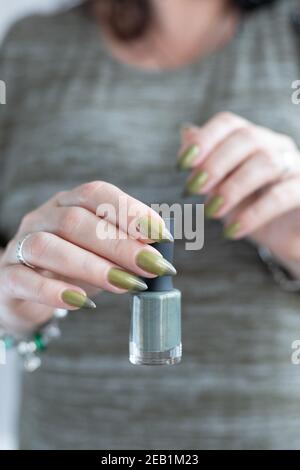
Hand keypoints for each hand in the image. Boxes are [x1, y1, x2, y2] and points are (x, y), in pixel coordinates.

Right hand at [0, 181, 174, 331]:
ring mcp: (20, 246)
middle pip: (76, 221)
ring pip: (48, 247)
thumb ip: (125, 250)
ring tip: (126, 285)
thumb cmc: (71, 266)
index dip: (129, 211)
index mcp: (68, 203)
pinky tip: (82, 302)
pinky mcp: (7, 277)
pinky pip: (24, 280)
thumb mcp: (100, 253)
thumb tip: (161, 257)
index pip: (97, 194)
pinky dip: (53, 291)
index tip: (161, 234)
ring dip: (92, 266)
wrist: (24, 290)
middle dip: (119, 244)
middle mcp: (42, 217)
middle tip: (152, 266)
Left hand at [178, 112, 299, 276]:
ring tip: (211, 212)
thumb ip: (205, 163)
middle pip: (247, 138)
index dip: (204, 139)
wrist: (285, 237)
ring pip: (266, 163)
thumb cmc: (250, 208)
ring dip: (233, 187)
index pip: (228, 124)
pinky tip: (232, 230)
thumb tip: (186, 132)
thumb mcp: (221, 188)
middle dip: (215, 163)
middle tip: (193, 189)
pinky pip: (282, 195)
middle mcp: (275, 146)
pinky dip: (254, 213)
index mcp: (251, 139)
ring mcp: (294, 167)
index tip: (182, 164)